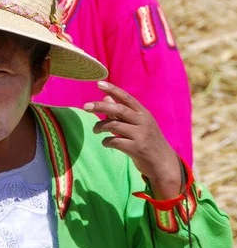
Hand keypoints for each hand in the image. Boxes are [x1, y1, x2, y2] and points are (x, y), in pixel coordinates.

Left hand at [84, 81, 181, 199]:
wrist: (163, 163)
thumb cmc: (148, 140)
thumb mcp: (139, 124)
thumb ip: (122, 112)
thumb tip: (105, 98)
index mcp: (143, 113)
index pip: (126, 98)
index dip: (113, 89)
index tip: (99, 83)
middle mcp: (143, 122)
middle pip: (118, 109)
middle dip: (100, 107)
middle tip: (85, 106)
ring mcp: (140, 135)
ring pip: (114, 125)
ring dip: (100, 126)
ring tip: (95, 130)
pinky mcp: (136, 149)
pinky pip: (115, 142)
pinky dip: (106, 141)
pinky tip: (105, 143)